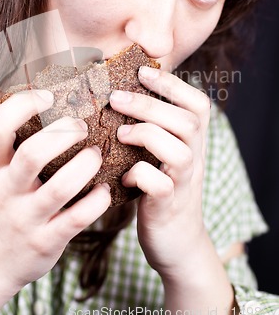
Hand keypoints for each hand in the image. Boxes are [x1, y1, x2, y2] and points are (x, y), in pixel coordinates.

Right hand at [0, 89, 110, 309]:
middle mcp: (6, 191)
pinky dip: (97, 200)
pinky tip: (104, 190)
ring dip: (87, 164)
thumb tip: (50, 102)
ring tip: (95, 155)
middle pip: (33, 154)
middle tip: (81, 126)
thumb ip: (14, 147)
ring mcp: (25, 218)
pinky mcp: (46, 241)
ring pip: (61, 186)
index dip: (23, 105)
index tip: (48, 96)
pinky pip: (78, 217)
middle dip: (65, 133)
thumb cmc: (1, 205)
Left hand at [110, 66, 209, 278]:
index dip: (173, 85)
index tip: (143, 71)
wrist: (177, 242)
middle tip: (116, 97)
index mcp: (193, 143)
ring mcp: (183, 184)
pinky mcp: (168, 207)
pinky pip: (161, 186)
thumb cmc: (160, 189)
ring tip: (120, 133)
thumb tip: (118, 95)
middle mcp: (195, 160)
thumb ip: (153, 129)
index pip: (199, 105)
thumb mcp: (162, 155)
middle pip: (187, 122)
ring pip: (180, 152)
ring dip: (147, 135)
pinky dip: (140, 175)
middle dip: (149, 105)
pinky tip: (124, 176)